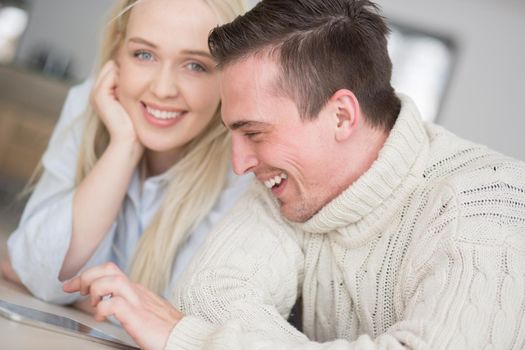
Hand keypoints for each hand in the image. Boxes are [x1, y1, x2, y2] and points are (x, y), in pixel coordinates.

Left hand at [63, 262, 181, 349]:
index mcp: (137, 290)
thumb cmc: (165, 328)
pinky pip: (113, 304)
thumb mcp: (145, 310)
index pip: (110, 271)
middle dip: (86, 275)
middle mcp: (136, 291)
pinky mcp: (137, 315)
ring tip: (92, 303)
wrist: (183, 336)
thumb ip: (130, 304)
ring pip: (110, 280)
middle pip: (108, 268)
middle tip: (74, 289)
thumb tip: (111, 305)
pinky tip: (101, 318)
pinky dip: (102, 309)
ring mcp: (137, 301)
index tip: (74, 285)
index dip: (88, 274)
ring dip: (95, 289)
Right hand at [91, 60, 142, 150]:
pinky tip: (133, 92)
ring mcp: (96, 92)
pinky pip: (112, 73)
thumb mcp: (134, 103)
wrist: (129, 140)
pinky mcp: (100, 94)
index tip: (143, 81)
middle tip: (141, 85)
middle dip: (126, 70)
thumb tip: (143, 72)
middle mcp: (97, 91)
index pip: (114, 68)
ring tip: (137, 91)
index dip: (128, 71)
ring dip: (127, 75)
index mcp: (104, 93)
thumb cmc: (135, 125)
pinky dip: (124, 78)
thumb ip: (132, 88)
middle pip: (112, 65)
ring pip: (113, 67)